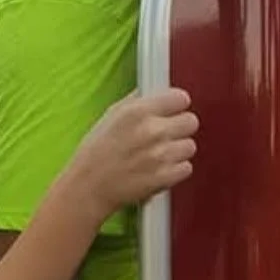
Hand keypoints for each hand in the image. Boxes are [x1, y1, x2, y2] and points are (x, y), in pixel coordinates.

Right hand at [69, 89, 197, 217]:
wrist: (89, 187)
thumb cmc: (96, 152)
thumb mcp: (111, 116)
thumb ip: (137, 102)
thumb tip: (154, 91)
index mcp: (138, 111)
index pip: (181, 98)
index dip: (176, 105)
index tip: (171, 111)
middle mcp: (153, 131)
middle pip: (191, 121)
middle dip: (180, 127)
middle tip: (165, 135)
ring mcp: (161, 156)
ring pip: (190, 146)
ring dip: (178, 150)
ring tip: (159, 155)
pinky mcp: (166, 177)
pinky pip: (187, 167)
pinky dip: (175, 169)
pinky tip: (159, 169)